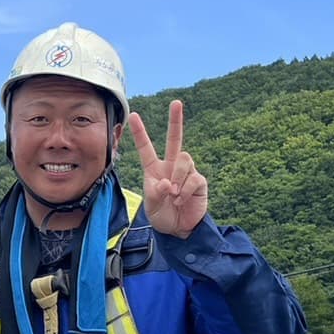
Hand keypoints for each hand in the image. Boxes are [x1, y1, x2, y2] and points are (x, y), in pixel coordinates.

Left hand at [129, 100, 207, 238]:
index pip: (146, 148)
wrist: (180, 230)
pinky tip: (180, 200)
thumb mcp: (151, 207)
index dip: (141, 133)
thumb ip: (155, 194)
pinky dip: (184, 191)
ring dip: (177, 177)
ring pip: (184, 158)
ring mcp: (186, 172)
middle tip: (176, 102)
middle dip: (176, 120)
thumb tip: (166, 183)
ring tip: (173, 195)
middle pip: (175, 139)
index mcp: (154, 169)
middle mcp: (171, 167)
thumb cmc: (162, 216)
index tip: (134, 115)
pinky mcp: (199, 181)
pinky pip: (193, 178)